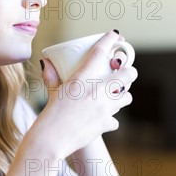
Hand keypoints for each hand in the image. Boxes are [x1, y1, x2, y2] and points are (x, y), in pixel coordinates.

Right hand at [38, 31, 137, 156]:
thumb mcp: (52, 93)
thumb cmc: (49, 116)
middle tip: (126, 73)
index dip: (110, 40)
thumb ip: (52, 77)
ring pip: (127, 97)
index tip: (116, 35)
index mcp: (81, 80)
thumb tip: (46, 62)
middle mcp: (96, 91)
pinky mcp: (106, 123)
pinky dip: (110, 119)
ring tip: (115, 97)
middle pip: (127, 75)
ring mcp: (104, 108)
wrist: (51, 140)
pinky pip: (115, 119)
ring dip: (122, 96)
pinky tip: (101, 120)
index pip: (99, 53)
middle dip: (130, 73)